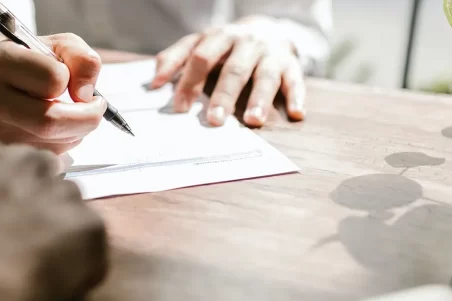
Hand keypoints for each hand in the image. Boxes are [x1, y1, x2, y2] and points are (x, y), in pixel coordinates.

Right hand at [0, 33, 106, 154]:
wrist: (6, 75)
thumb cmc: (36, 59)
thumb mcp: (63, 45)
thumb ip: (83, 60)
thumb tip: (84, 95)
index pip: (52, 79)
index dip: (72, 79)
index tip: (74, 78)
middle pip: (48, 122)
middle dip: (85, 118)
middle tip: (96, 107)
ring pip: (52, 141)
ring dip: (77, 130)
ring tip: (74, 111)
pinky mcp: (5, 146)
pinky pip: (49, 153)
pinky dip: (66, 140)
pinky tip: (60, 124)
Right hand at [0, 145, 107, 300]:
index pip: (16, 169)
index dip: (10, 198)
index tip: (3, 220)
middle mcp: (37, 169)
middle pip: (51, 187)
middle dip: (41, 212)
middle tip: (24, 246)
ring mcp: (70, 199)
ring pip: (73, 217)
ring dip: (61, 239)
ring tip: (38, 270)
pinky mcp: (94, 234)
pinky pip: (92, 251)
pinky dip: (79, 270)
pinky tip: (52, 286)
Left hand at [150, 17, 305, 126]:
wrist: (269, 28)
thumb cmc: (227, 44)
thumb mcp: (201, 43)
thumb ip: (176, 58)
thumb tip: (154, 81)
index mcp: (220, 38)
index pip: (201, 58)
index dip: (189, 82)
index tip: (179, 107)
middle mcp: (246, 44)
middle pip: (233, 69)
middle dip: (223, 95)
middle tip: (214, 120)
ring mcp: (270, 54)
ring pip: (265, 76)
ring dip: (259, 99)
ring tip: (252, 120)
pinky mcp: (292, 65)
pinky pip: (296, 81)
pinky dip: (297, 97)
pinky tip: (296, 113)